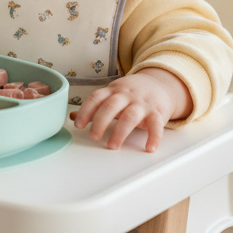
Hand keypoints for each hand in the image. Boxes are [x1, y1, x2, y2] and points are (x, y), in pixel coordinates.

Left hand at [70, 68, 191, 151]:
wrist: (160, 84)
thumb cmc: (132, 93)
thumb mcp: (112, 95)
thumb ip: (95, 107)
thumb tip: (72, 117)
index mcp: (113, 91)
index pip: (96, 98)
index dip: (85, 111)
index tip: (78, 125)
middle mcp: (126, 96)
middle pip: (111, 106)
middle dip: (100, 122)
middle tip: (93, 137)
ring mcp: (142, 104)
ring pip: (130, 116)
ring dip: (120, 132)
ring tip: (112, 146)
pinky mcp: (158, 113)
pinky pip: (156, 125)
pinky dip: (153, 137)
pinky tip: (149, 148)